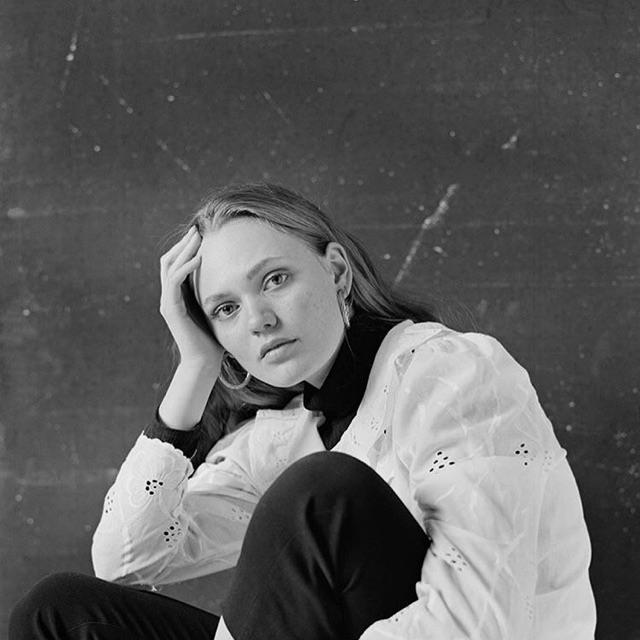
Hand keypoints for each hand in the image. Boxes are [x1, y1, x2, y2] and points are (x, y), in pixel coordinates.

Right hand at [159, 226, 223, 369]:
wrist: (204, 362)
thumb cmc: (213, 338)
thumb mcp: (215, 309)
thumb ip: (215, 294)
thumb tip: (233, 278)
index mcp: (177, 295)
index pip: (176, 263)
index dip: (186, 247)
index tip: (202, 234)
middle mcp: (168, 296)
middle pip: (168, 259)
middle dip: (183, 243)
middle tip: (198, 229)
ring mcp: (167, 302)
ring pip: (169, 266)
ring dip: (183, 249)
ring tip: (197, 236)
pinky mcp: (170, 309)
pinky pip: (175, 282)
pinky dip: (185, 267)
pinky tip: (199, 258)